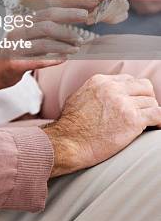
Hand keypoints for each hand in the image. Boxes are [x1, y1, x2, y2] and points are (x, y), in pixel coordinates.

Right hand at [0, 6, 87, 88]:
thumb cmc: (14, 52)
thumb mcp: (26, 37)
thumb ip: (42, 31)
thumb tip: (69, 27)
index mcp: (22, 24)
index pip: (46, 13)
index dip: (66, 12)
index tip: (83, 13)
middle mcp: (17, 32)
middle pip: (46, 25)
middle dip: (67, 29)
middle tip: (82, 36)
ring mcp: (15, 47)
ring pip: (43, 43)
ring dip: (63, 46)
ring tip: (76, 49)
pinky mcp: (13, 63)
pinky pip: (34, 60)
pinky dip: (51, 59)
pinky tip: (63, 60)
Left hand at [25, 0, 128, 24]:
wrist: (53, 0)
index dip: (103, 6)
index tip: (87, 15)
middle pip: (120, 1)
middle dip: (105, 13)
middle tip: (87, 19)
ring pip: (122, 9)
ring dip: (107, 17)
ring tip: (87, 19)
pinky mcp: (111, 4)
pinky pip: (118, 14)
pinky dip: (108, 19)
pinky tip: (93, 19)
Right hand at [42, 73, 160, 176]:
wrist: (69, 141)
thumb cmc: (71, 125)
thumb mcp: (79, 97)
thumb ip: (96, 92)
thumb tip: (104, 96)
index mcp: (100, 81)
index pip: (129, 79)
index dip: (134, 93)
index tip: (134, 104)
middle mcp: (112, 88)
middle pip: (144, 87)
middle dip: (146, 100)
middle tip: (143, 113)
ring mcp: (123, 102)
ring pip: (152, 102)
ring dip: (151, 114)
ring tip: (146, 124)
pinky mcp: (132, 119)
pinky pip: (159, 115)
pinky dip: (160, 122)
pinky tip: (155, 127)